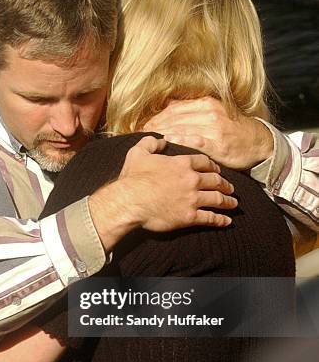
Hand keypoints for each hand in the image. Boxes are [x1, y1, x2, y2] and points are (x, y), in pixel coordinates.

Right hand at [89, 136, 237, 250]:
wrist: (129, 202)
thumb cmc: (133, 178)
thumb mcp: (138, 153)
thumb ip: (150, 143)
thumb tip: (161, 140)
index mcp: (182, 164)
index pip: (205, 162)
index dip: (213, 166)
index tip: (217, 169)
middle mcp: (192, 180)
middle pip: (216, 180)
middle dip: (225, 184)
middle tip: (230, 187)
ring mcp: (192, 199)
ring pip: (217, 199)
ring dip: (227, 201)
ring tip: (233, 203)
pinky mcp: (189, 217)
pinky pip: (210, 218)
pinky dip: (220, 220)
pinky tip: (226, 221)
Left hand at [143, 97, 273, 168]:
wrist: (258, 142)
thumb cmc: (232, 130)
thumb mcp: (214, 113)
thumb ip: (192, 111)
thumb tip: (167, 109)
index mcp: (205, 103)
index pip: (173, 108)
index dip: (155, 117)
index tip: (142, 125)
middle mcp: (209, 111)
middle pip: (174, 117)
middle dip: (154, 125)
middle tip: (138, 134)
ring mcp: (214, 127)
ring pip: (182, 127)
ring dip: (162, 133)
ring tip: (148, 140)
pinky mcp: (218, 143)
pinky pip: (195, 141)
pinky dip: (180, 141)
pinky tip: (169, 142)